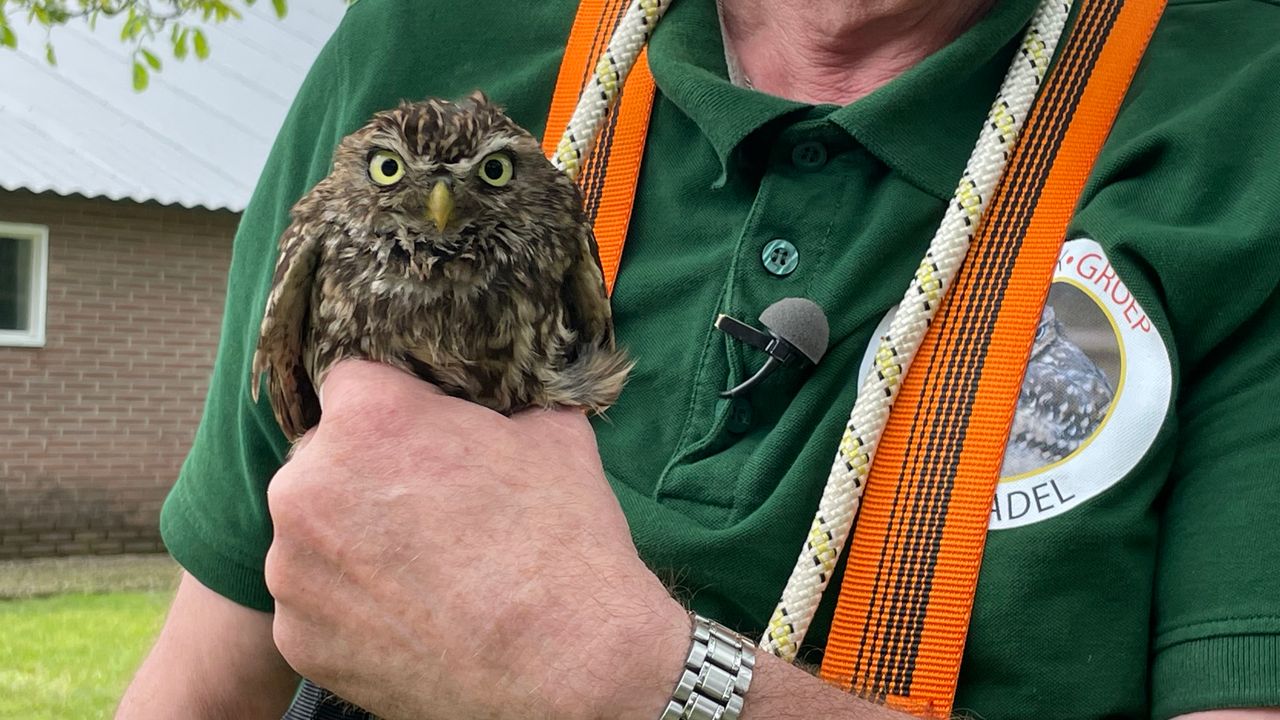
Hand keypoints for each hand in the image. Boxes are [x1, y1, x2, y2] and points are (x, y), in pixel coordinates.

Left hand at [265, 360, 689, 719]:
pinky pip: (315, 602)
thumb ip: (508, 403)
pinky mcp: (297, 637)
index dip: (397, 409)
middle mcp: (309, 484)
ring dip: (353, 542)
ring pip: (313, 533)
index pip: (355, 383)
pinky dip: (352, 607)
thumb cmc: (564, 543)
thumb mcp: (554, 435)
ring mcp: (295, 568)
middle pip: (324, 458)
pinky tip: (410, 616)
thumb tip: (513, 396)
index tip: (427, 438)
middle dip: (368, 474)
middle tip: (429, 509)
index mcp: (368, 417)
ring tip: (424, 571)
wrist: (569, 666)